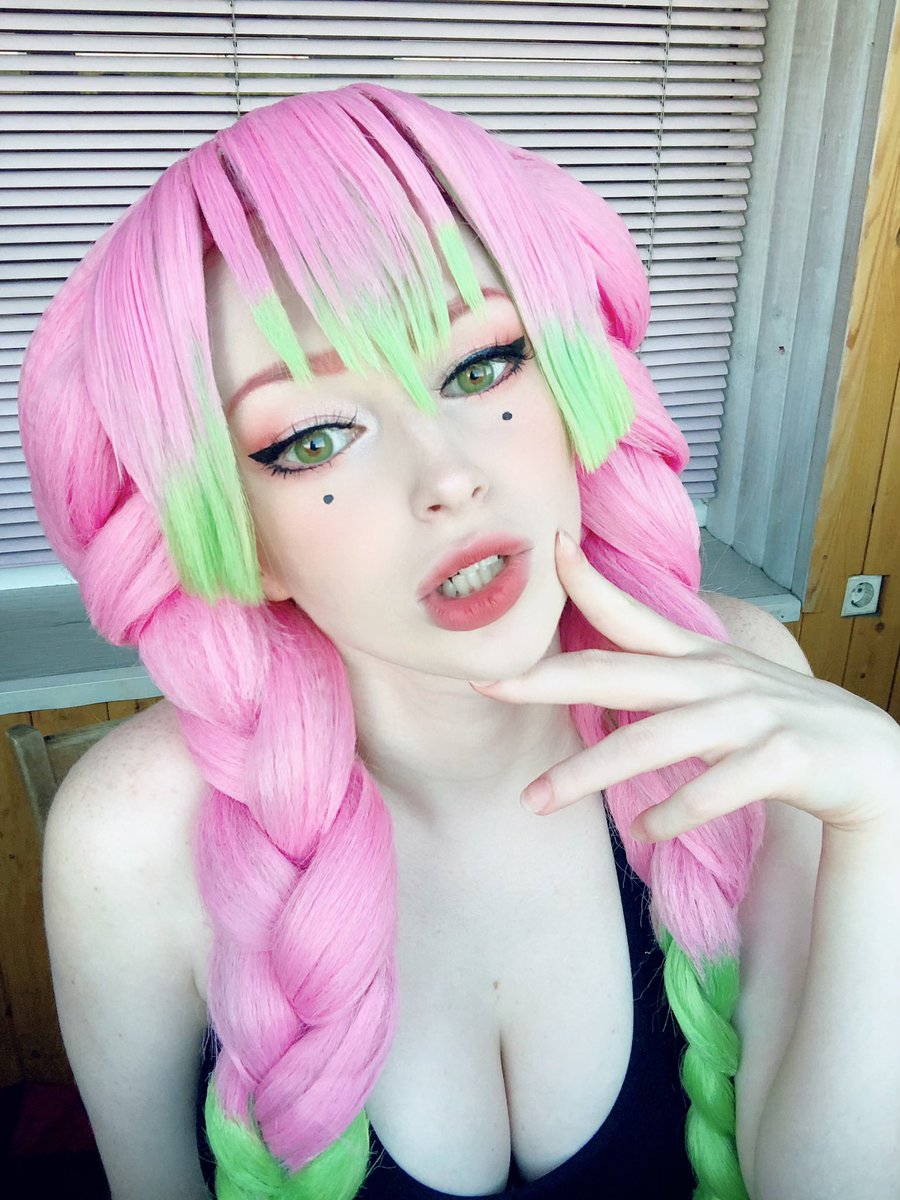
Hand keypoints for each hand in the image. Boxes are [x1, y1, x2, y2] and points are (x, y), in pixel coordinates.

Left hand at [470, 530, 899, 841]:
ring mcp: (752, 716)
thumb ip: (659, 665)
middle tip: (488, 688)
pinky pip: (716, 788)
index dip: (586, 583)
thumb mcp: (717, 682)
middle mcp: (717, 678)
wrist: (870, 759)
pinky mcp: (783, 759)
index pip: (631, 616)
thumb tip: (593, 659)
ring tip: (537, 799)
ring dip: (590, 771)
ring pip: (657, 739)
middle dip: (547, 681)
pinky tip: (642, 831)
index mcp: (698, 657)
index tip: (546, 548)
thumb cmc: (776, 721)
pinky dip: (674, 810)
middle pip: (619, 676)